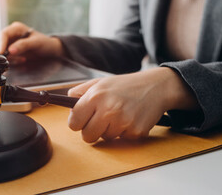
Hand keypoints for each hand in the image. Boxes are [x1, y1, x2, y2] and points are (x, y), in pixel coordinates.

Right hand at [0, 22, 63, 63]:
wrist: (50, 50)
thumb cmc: (45, 43)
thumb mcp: (36, 43)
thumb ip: (23, 45)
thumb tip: (10, 50)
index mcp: (16, 28)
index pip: (3, 34)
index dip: (1, 44)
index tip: (1, 53)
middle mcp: (11, 34)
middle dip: (4, 52)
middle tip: (11, 60)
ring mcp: (10, 43)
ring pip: (1, 51)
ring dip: (9, 58)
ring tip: (22, 59)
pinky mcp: (11, 51)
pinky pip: (6, 57)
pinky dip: (12, 61)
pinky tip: (22, 60)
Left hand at [66, 67, 197, 142]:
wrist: (156, 87)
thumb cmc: (126, 85)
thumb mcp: (100, 82)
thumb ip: (80, 92)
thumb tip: (66, 101)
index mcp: (95, 96)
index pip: (74, 122)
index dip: (76, 123)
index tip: (80, 121)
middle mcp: (108, 110)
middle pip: (87, 136)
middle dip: (91, 131)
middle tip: (99, 122)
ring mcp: (123, 122)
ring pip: (105, 138)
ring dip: (109, 130)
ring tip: (118, 115)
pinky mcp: (136, 131)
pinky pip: (122, 139)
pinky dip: (124, 132)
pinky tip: (130, 118)